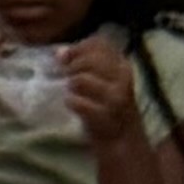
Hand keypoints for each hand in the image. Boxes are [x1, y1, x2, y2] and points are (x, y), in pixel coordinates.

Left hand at [63, 30, 138, 148]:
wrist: (122, 139)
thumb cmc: (107, 107)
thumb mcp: (103, 81)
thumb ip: (86, 65)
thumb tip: (60, 52)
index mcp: (122, 65)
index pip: (100, 44)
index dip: (78, 48)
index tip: (64, 58)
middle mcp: (122, 77)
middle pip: (90, 59)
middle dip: (72, 66)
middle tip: (66, 76)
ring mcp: (115, 97)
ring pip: (82, 79)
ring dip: (70, 84)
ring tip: (71, 92)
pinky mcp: (104, 116)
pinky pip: (78, 102)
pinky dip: (70, 102)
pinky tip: (71, 104)